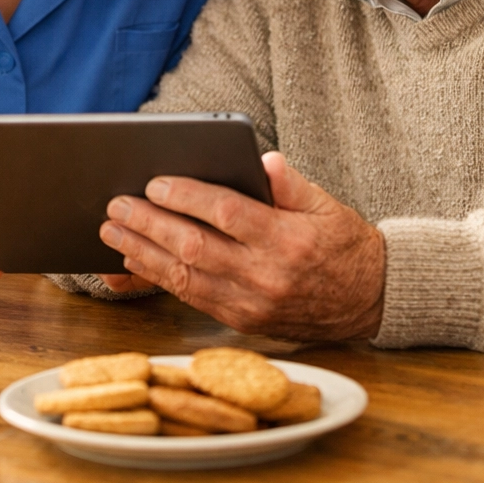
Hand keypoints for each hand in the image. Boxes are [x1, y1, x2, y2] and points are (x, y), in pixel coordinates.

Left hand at [98, 151, 384, 339]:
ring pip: (185, 279)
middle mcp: (266, 276)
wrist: (371, 300)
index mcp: (287, 240)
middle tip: (116, 206)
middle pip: (194, 248)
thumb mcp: (326, 203)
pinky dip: (160, 281)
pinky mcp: (244, 322)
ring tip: (112, 233)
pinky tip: (136, 263)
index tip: (154, 183)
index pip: (226, 214)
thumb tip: (261, 159)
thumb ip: (289, 182)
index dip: (186, 197)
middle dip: (149, 225)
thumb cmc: (344, 244)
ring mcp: (252, 304)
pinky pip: (193, 300)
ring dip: (143, 254)